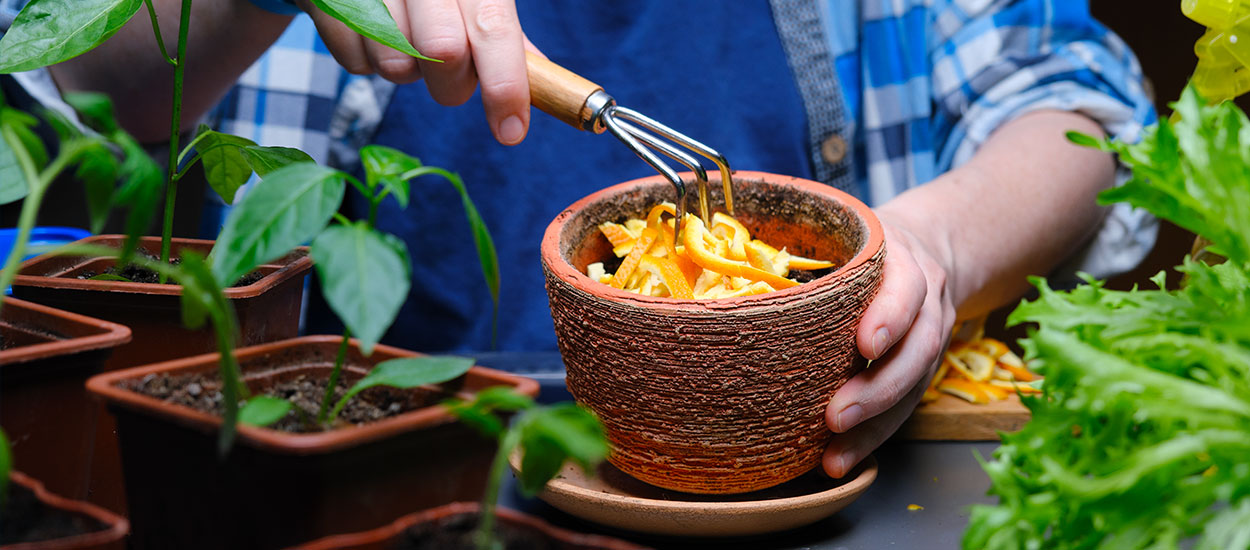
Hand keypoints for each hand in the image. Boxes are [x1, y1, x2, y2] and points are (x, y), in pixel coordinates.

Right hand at [295, 0, 533, 145]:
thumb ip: (499, 34)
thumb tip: (545, 80)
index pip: (496, 29)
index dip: (506, 86)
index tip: (511, 131)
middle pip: (445, 53)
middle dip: (450, 83)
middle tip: (445, 73)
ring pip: (396, 66)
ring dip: (405, 72)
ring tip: (401, 42)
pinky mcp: (329, 1)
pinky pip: (354, 64)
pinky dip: (365, 62)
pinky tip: (368, 34)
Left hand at [821, 214, 955, 477]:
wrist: (929, 249)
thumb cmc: (863, 246)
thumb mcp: (845, 234)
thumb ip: (798, 249)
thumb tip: (720, 269)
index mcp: (903, 261)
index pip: (906, 287)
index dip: (890, 316)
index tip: (863, 344)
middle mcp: (926, 302)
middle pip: (916, 348)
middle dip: (877, 388)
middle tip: (836, 417)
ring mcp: (929, 338)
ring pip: (914, 387)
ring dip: (874, 426)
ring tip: (835, 455)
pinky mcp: (922, 371)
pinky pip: (905, 409)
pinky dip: (873, 438)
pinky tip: (840, 459)